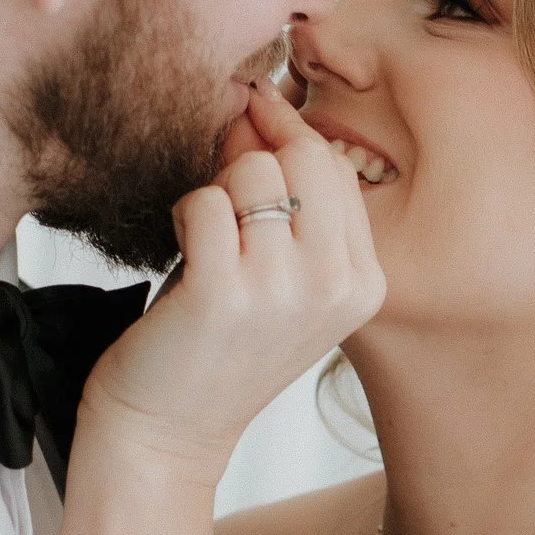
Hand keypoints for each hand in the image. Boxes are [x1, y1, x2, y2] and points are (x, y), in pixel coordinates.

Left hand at [79, 78, 383, 478]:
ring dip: (215, 193)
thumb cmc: (218, 346)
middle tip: (222, 196)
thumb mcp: (285, 281)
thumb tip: (257, 104)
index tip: (251, 136)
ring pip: (252, 172)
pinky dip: (184, 216)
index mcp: (366, 283)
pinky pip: (205, 202)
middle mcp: (335, 287)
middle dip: (252, 157)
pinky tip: (184, 255)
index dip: (287, 138)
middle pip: (304, 157)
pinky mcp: (225, 294)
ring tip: (206, 243)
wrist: (169, 431)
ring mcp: (283, 292)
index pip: (338, 166)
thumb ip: (292, 203)